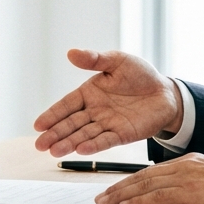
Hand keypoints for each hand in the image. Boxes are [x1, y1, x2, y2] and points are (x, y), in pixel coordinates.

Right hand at [33, 49, 182, 157]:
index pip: (66, 105)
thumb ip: (95, 59)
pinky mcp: (122, 135)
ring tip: (55, 151)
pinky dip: (94, 145)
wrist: (166, 92)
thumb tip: (71, 52)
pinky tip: (81, 150)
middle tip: (40, 145)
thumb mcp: (117, 61)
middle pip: (71, 124)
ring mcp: (107, 124)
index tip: (38, 126)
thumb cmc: (140, 74)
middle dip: (55, 134)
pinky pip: (105, 140)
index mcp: (89, 92)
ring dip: (69, 143)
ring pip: (84, 135)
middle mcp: (95, 111)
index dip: (52, 115)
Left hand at [95, 153, 203, 203]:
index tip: (116, 190)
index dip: (132, 181)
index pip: (153, 171)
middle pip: (144, 175)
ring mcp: (188, 176)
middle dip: (119, 187)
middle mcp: (186, 165)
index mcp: (192, 161)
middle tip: (101, 197)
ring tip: (104, 203)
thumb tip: (184, 199)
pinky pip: (158, 195)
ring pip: (146, 184)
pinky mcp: (192, 190)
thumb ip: (198, 188)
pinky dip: (139, 201)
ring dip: (122, 194)